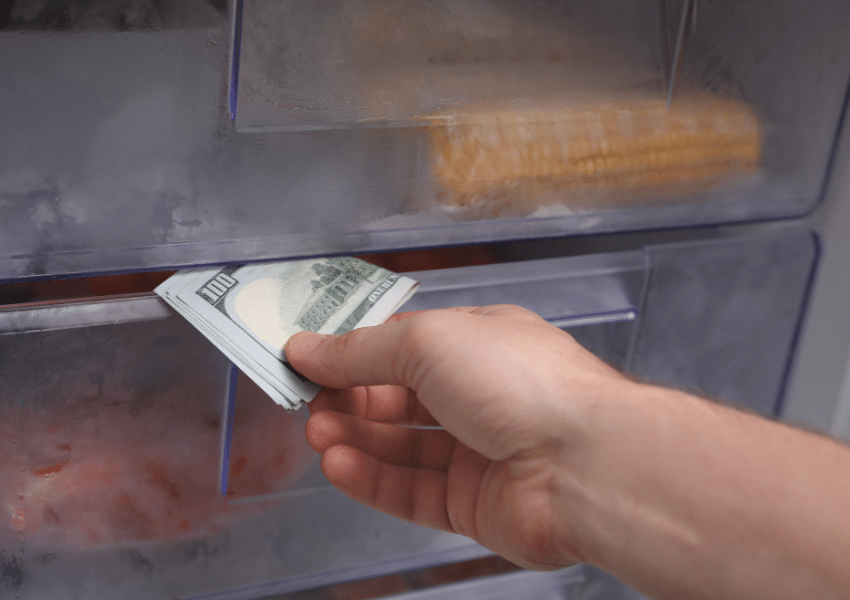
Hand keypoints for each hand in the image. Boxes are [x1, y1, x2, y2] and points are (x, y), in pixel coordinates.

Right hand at [285, 305, 628, 569]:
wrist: (584, 463)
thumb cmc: (527, 384)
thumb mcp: (427, 342)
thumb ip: (361, 350)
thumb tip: (309, 348)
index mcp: (479, 344)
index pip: (404, 346)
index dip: (355, 353)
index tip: (310, 360)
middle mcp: (481, 396)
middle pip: (398, 400)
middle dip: (349, 399)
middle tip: (309, 402)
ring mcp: (478, 452)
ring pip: (401, 448)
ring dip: (355, 440)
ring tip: (319, 435)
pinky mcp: (473, 503)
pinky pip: (411, 492)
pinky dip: (372, 480)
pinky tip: (340, 466)